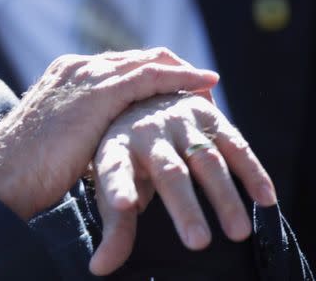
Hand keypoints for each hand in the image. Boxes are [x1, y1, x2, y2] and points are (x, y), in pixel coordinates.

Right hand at [0, 48, 219, 220]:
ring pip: (146, 62)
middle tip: (198, 80)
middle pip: (134, 58)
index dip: (148, 73)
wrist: (5, 171)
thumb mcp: (55, 135)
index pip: (116, 66)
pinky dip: (180, 78)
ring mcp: (87, 75)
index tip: (171, 84)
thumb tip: (94, 141)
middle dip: (169, 67)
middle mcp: (76, 67)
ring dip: (180, 70)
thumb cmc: (25, 166)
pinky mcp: (100, 92)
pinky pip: (151, 77)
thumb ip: (77, 127)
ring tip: (207, 80)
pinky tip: (204, 84)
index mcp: (63, 73)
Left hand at [89, 92, 276, 275]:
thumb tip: (100, 268)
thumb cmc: (127, 158)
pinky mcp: (210, 119)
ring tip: (238, 233)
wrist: (144, 101)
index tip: (125, 205)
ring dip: (224, 197)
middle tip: (198, 243)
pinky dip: (251, 172)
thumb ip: (115, 228)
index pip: (114, 169)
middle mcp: (147, 132)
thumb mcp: (113, 188)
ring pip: (206, 160)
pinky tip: (265, 199)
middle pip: (169, 171)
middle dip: (184, 208)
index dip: (118, 187)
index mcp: (116, 148)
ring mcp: (180, 123)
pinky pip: (235, 145)